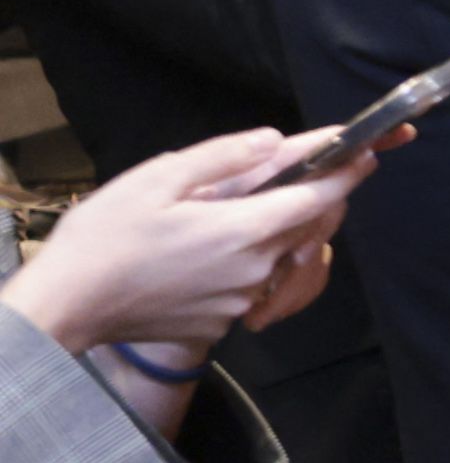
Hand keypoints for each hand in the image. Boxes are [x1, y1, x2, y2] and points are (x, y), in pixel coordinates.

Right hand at [10, 128, 366, 395]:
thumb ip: (222, 158)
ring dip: (282, 232)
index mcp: (242, 229)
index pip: (317, 198)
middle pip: (310, 228)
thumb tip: (276, 141)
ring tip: (239, 212)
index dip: (347, 174)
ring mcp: (244, 300)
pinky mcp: (227, 321)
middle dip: (316, 198)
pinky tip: (213, 250)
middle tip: (298, 174)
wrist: (69, 305)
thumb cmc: (105, 237)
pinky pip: (259, 286)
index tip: (367, 155)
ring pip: (287, 258)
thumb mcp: (156, 180)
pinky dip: (253, 262)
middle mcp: (255, 269)